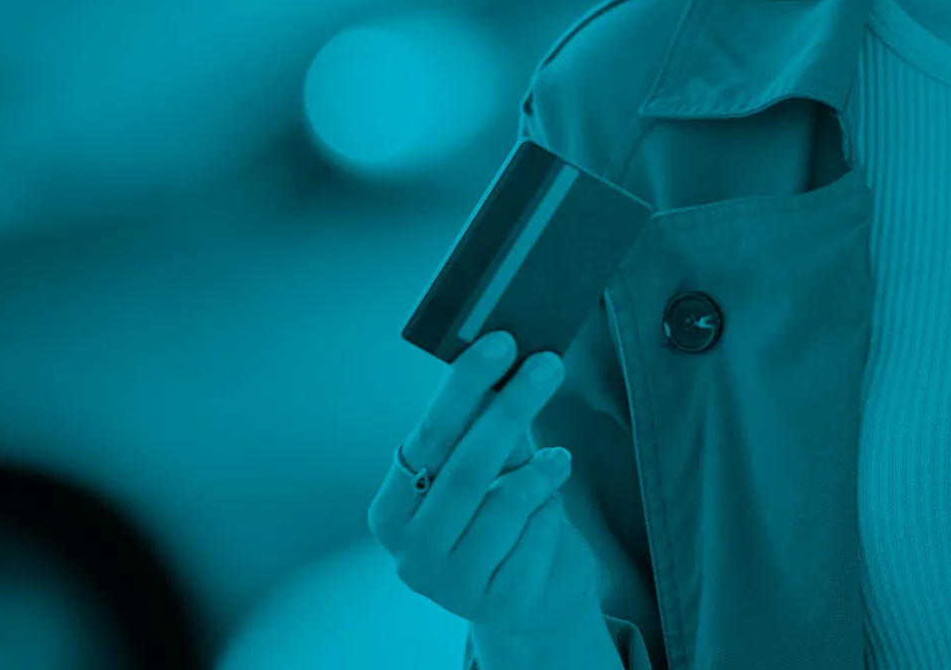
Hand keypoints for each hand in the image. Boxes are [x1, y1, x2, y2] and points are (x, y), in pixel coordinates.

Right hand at [367, 331, 603, 643]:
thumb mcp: (489, 472)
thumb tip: (502, 354)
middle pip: (466, 467)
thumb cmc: (505, 522)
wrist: (536, 601)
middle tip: (548, 365)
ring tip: (558, 461)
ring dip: (541, 474)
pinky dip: (552, 516)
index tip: (501, 342)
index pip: (427, 437)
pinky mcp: (500, 607)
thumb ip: (484, 425)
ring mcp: (452, 587)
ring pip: (506, 504)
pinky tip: (550, 515)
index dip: (464, 387)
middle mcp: (411, 553)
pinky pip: (537, 538)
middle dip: (512, 408)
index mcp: (392, 511)